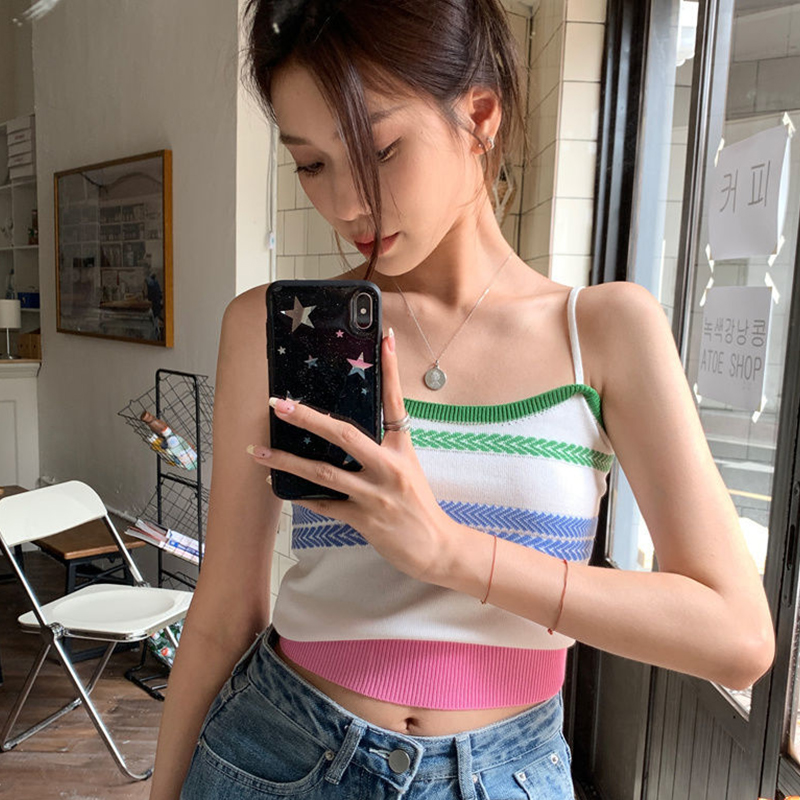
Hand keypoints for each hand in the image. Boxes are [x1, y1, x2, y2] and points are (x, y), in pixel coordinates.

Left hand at [247, 329, 454, 583]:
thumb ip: (383, 446)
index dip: (390, 369)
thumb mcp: (408, 467)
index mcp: (402, 450)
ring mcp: (375, 495)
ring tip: (256, 450)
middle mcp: (389, 468)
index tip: (385, 338)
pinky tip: (279, 486)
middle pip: (344, 435)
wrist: (436, 548)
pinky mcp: (363, 520)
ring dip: (285, 461)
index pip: (395, 402)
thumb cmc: (419, 505)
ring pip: (323, 473)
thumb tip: (346, 430)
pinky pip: (323, 504)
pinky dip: (300, 494)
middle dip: (307, 417)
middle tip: (278, 403)